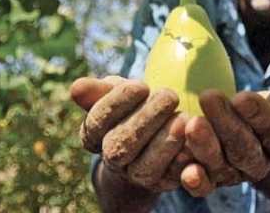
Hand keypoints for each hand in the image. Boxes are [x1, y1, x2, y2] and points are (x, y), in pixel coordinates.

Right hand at [70, 76, 191, 191]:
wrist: (153, 137)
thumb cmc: (132, 107)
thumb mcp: (116, 93)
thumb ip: (98, 91)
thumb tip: (76, 87)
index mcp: (94, 136)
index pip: (98, 122)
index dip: (117, 103)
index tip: (141, 85)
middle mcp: (112, 160)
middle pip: (121, 146)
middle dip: (146, 120)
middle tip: (170, 96)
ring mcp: (137, 175)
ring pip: (145, 167)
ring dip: (165, 142)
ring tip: (183, 118)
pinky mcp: (163, 183)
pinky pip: (172, 178)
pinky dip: (182, 160)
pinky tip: (193, 139)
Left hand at [180, 89, 269, 196]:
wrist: (239, 136)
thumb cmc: (254, 114)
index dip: (259, 115)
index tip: (243, 96)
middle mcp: (257, 166)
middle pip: (244, 148)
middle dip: (226, 123)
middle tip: (209, 96)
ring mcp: (231, 176)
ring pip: (220, 165)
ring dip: (205, 145)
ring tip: (192, 123)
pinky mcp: (209, 182)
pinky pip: (203, 187)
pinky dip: (194, 180)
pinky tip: (186, 169)